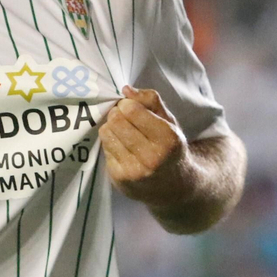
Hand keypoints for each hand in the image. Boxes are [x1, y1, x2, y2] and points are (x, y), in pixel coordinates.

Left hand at [98, 86, 190, 203]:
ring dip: (111, 127)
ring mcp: (134, 171)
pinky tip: (122, 147)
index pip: (132, 110)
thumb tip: (126, 90)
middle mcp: (152, 157)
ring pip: (106, 133)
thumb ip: (150, 100)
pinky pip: (104, 148)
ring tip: (123, 132)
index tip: (132, 107)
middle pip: (116, 120)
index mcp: (168, 139)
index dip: (128, 104)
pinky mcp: (119, 178)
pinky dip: (110, 143)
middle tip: (125, 118)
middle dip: (118, 114)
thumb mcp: (169, 121)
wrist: (173, 187)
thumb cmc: (170, 147)